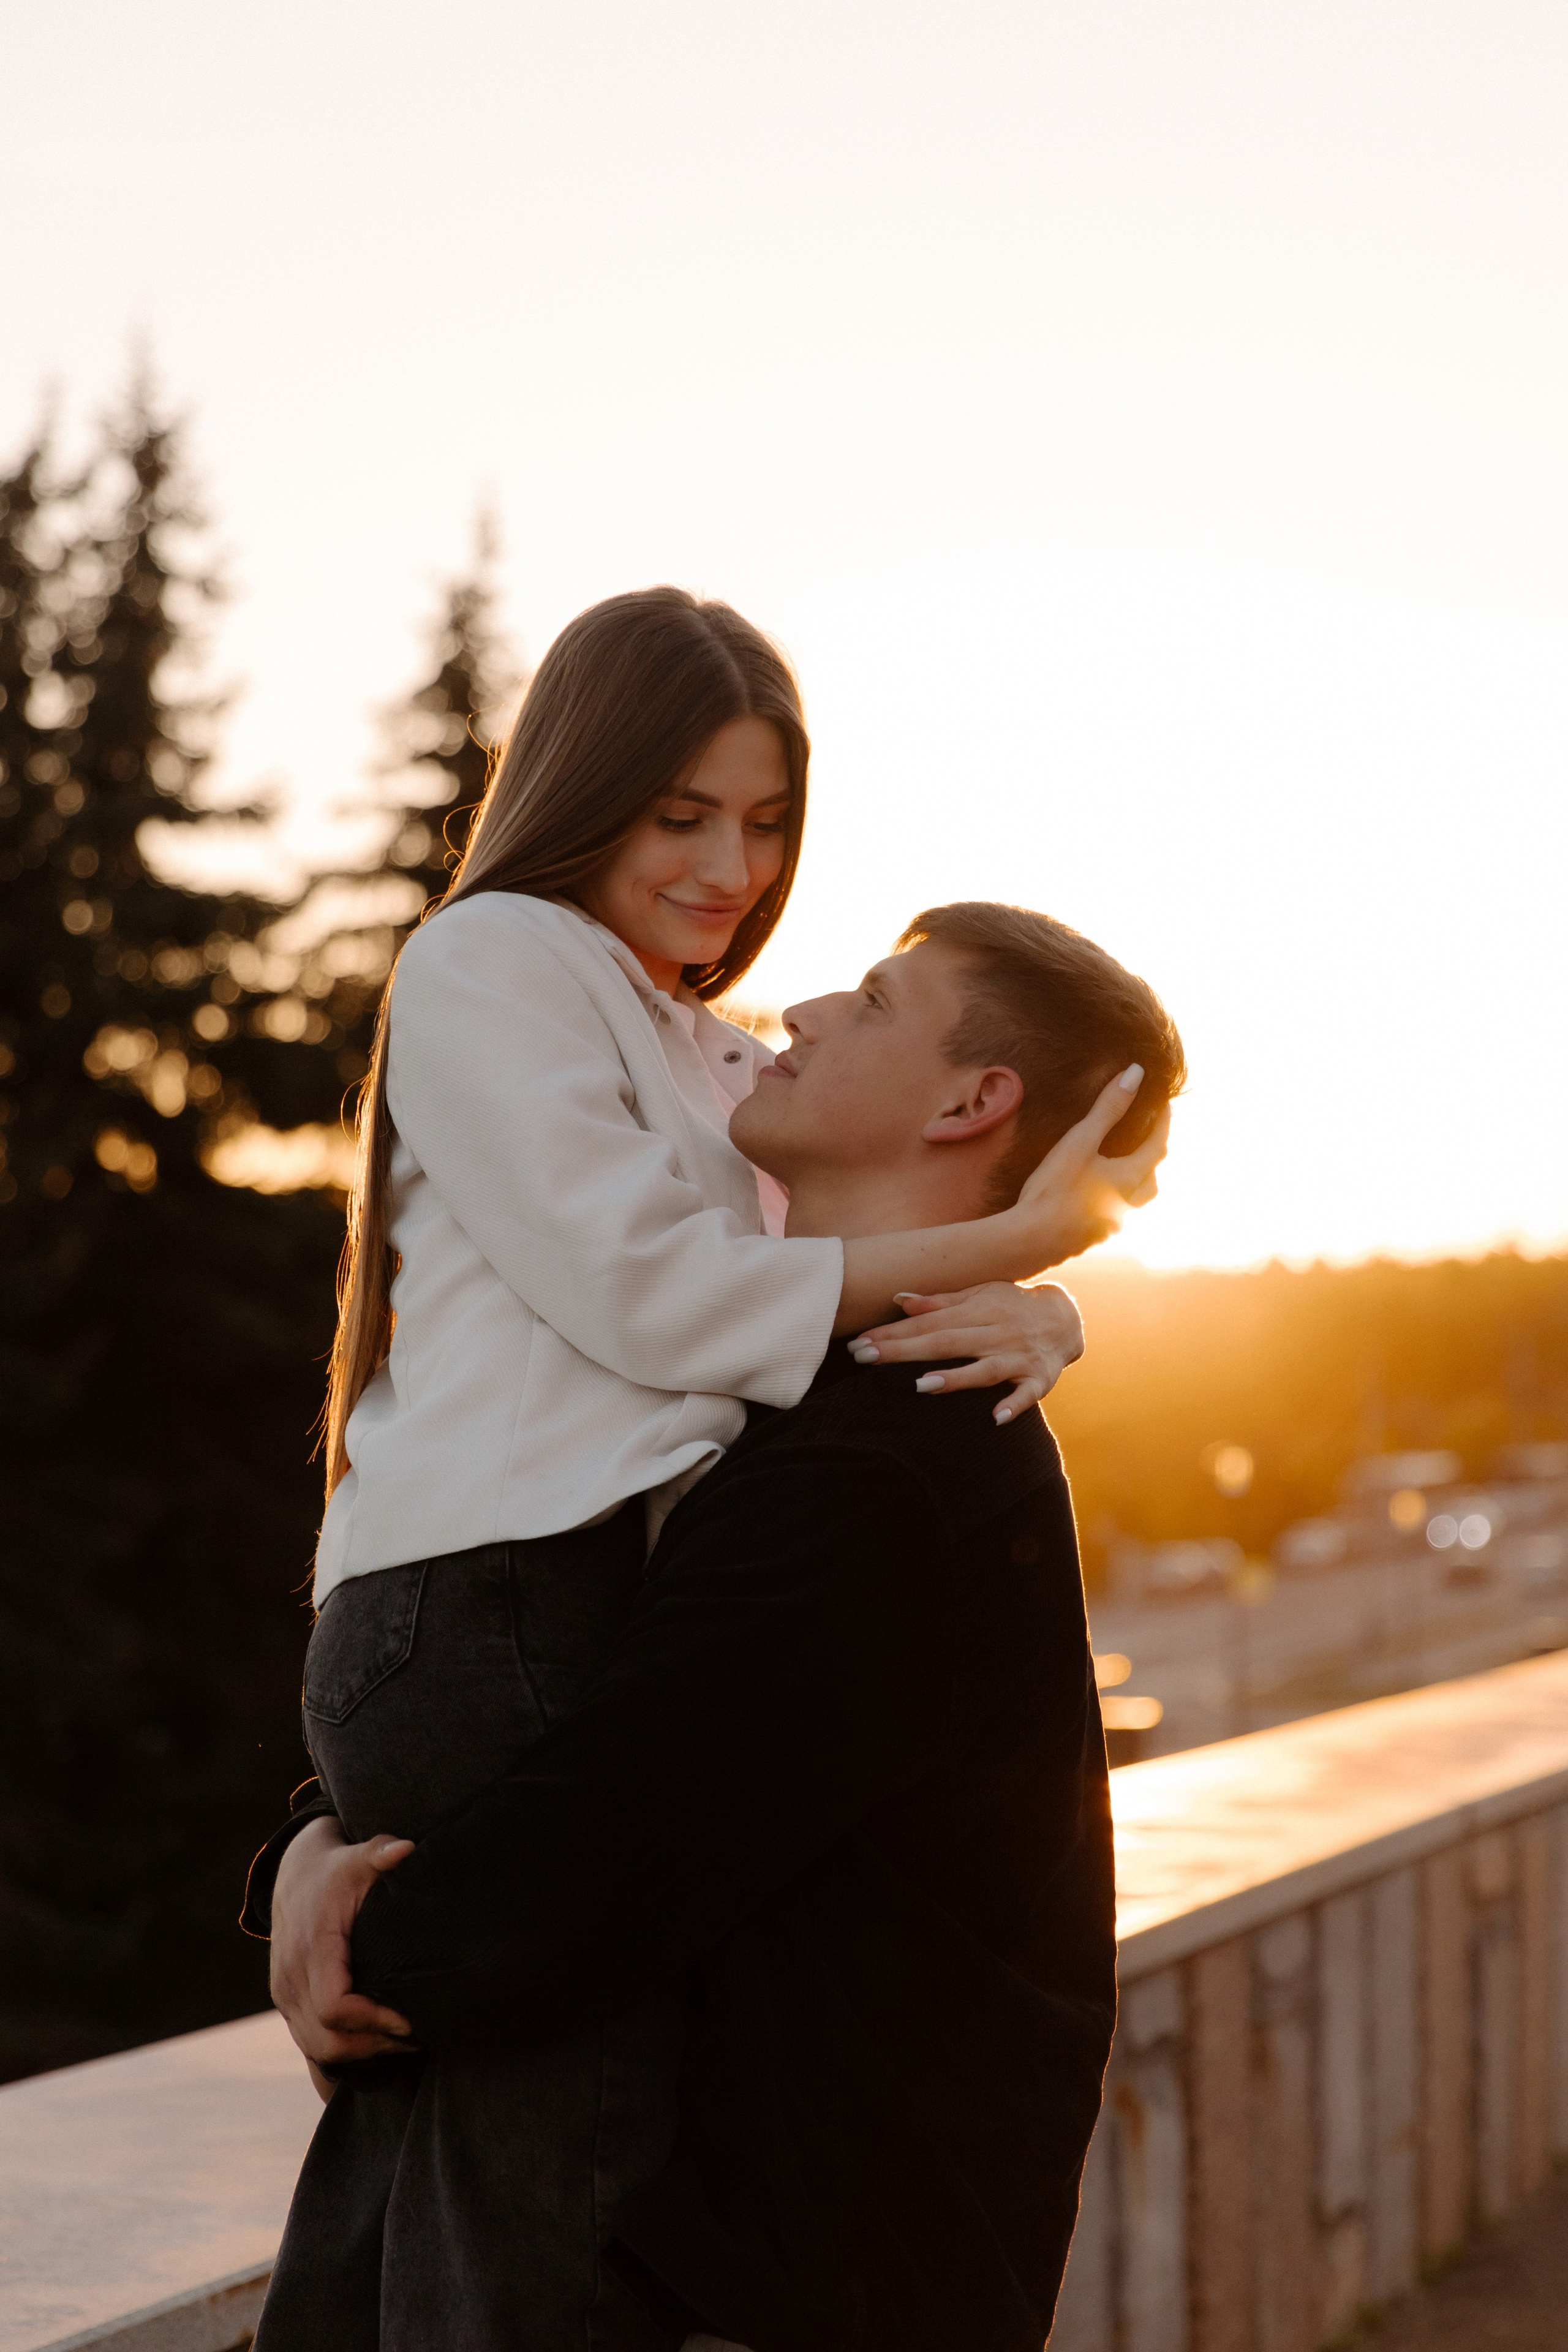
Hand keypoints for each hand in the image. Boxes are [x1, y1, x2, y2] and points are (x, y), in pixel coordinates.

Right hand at [270, 1815, 416, 2074]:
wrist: (294, 1875)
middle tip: (415, 2039)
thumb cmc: (335, 1870)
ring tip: (403, 2044)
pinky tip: (376, 2043)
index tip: (409, 2019)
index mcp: (311, 1947)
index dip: (373, 2020)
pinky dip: (341, 2050)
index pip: (334, 2007)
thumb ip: (379, 1852)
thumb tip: (406, 1848)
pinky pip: (309, 2042)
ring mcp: (284, 1993)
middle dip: (372, 2046)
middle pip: (325, 2039)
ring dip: (359, 2054)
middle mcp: (290, 1977)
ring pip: (316, 2048)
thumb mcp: (357, 1857)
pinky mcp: (286, 2001)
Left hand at [850, 1282, 1084, 1422]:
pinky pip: (1027, 1395)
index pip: (928, 1323)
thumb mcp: (979, 1295)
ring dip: (955, 1378)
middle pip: (946, 1343)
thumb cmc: (1011, 1306)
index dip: (893, 1333)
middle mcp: (996, 1332)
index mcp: (979, 1310)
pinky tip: (996, 1418)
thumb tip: (899, 1300)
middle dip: (904, 1351)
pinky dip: (1013, 1406)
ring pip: (984, 1369)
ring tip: (920, 1385)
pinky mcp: (1039, 1379)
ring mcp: (1018, 1357)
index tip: (860, 1343)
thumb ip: (940, 1301)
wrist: (1068, 1318)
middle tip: (864, 1358)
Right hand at [1015, 1067, 1169, 1263]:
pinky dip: (1112, 1196)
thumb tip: (1136, 1074)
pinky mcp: (1092, 1237)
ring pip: (1135, 1199)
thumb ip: (1108, 1108)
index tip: (1164, 1103)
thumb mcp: (1080, 1142)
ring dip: (1135, 1180)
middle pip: (1152, 1178)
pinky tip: (1093, 1193)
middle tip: (1147, 1134)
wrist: (1029, 1241)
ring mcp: (1110, 1224)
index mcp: (1129, 1179)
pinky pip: (1112, 1212)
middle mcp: (1126, 1204)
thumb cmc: (1054, 1190)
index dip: (1163, 1122)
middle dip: (1152, 1155)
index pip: (1158, 1145)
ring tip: (1122, 1165)